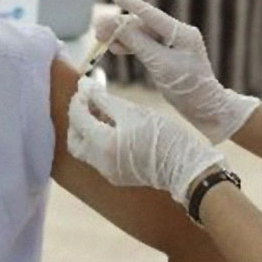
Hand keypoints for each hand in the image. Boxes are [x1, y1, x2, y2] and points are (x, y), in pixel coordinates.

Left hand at [68, 77, 227, 204]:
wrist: (186, 167)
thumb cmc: (163, 136)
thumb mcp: (133, 112)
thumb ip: (105, 100)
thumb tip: (86, 88)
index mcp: (102, 145)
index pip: (77, 119)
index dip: (79, 99)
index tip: (85, 86)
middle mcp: (100, 163)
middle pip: (74, 139)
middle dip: (76, 119)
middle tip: (88, 100)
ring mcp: (109, 172)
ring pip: (85, 149)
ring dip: (87, 130)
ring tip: (101, 110)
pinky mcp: (118, 176)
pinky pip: (98, 157)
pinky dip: (98, 140)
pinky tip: (112, 126)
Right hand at [97, 0, 258, 143]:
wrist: (204, 107)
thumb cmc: (186, 87)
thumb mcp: (160, 64)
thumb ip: (138, 43)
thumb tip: (118, 24)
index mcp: (181, 33)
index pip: (152, 15)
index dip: (133, 5)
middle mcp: (178, 34)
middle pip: (143, 25)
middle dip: (120, 26)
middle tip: (97, 31)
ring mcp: (173, 45)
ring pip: (142, 35)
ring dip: (122, 37)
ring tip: (102, 41)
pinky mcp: (168, 55)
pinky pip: (145, 45)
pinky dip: (130, 46)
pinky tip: (116, 48)